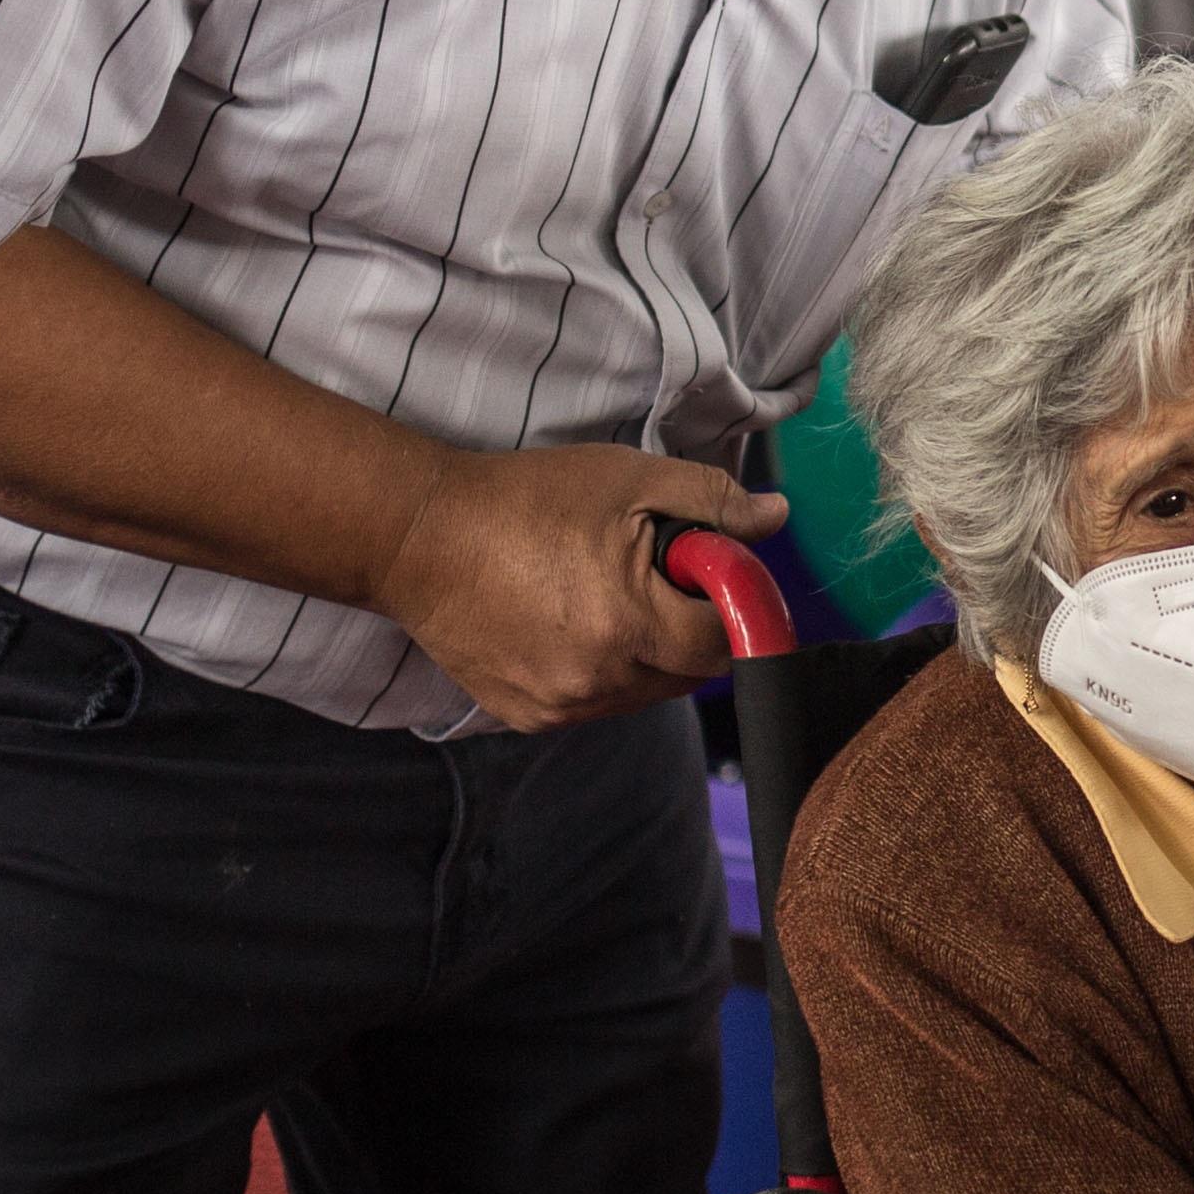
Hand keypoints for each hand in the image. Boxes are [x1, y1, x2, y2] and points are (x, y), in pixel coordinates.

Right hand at [369, 444, 779, 730]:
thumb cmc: (524, 498)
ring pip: (644, 692)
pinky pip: (596, 702)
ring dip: (646, 652)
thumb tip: (775, 518)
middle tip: (649, 574)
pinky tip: (566, 623)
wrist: (417, 536)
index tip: (703, 571)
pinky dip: (601, 669)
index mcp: (629, 624)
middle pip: (689, 674)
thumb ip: (712, 501)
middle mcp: (597, 681)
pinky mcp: (528, 716)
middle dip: (688, 628)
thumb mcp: (628, 478)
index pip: (724, 643)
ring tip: (602, 594)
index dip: (726, 604)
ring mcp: (559, 706)